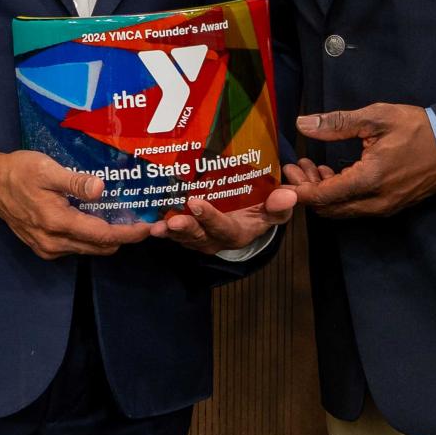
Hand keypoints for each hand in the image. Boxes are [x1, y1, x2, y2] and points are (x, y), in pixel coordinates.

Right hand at [0, 144, 153, 259]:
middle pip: (99, 247)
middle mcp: (53, 242)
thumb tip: (100, 189)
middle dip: (122, 237)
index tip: (147, 228)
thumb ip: (75, 181)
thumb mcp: (47, 170)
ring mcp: (47, 248)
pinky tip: (97, 220)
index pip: (101, 236)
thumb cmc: (18, 172)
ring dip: (107, 239)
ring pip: (88, 249)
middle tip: (140, 221)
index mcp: (57, 222)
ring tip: (123, 220)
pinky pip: (75, 247)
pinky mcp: (43, 247)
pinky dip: (91, 238)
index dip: (127, 234)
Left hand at [151, 184, 298, 253]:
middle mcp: (214, 239)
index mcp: (236, 233)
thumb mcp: (274, 210)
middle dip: (184, 229)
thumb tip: (287, 195)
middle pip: (198, 236)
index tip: (196, 203)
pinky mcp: (186, 232)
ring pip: (182, 236)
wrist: (247, 217)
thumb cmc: (260, 210)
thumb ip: (279, 206)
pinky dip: (161, 226)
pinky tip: (148, 218)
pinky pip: (172, 231)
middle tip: (170, 222)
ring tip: (155, 226)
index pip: (223, 228)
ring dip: (168, 231)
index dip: (209, 217)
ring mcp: (198, 237)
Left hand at [284, 104, 435, 218]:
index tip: (283, 177)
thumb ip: (337, 124)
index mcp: (369, 180)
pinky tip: (334, 173)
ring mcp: (384, 208)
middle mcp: (375, 202)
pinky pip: (355, 207)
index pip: (322, 196)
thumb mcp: (377, 118)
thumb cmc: (419, 130)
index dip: (298, 190)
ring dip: (322, 192)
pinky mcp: (390, 207)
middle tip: (295, 166)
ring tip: (313, 166)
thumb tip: (303, 124)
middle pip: (328, 208)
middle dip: (307, 190)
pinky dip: (339, 194)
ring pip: (341, 209)